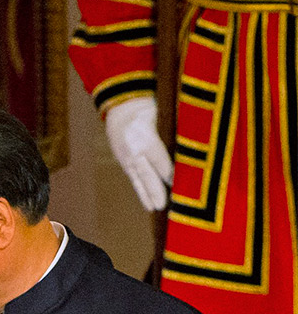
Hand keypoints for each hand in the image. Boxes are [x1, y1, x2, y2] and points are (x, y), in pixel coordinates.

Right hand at [104, 96, 173, 210]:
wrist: (120, 105)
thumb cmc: (147, 108)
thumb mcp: (162, 115)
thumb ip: (174, 133)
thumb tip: (193, 151)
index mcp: (145, 137)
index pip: (161, 160)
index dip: (171, 174)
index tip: (183, 187)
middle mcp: (134, 150)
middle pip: (147, 173)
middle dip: (156, 190)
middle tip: (163, 206)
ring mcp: (126, 156)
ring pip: (138, 179)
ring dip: (147, 195)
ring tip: (154, 208)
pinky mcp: (123, 161)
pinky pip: (133, 178)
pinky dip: (140, 191)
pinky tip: (147, 203)